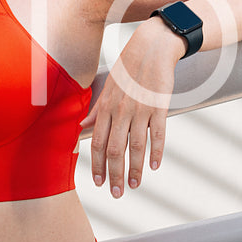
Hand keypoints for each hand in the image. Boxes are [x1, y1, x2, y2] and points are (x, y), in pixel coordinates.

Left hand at [90, 19, 184, 196]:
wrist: (151, 47)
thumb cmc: (128, 69)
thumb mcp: (107, 89)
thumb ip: (96, 111)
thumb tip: (82, 128)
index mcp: (106, 108)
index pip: (98, 143)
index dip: (97, 165)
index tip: (98, 183)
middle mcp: (121, 111)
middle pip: (115, 149)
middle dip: (114, 174)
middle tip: (116, 194)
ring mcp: (141, 109)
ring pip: (136, 146)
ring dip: (135, 168)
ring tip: (135, 186)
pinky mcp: (159, 106)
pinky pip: (158, 133)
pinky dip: (157, 151)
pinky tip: (155, 166)